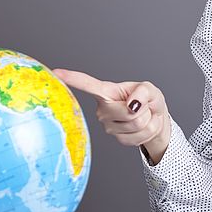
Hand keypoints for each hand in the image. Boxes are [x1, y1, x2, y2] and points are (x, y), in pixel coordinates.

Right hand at [52, 68, 171, 163]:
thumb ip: (143, 92)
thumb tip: (132, 104)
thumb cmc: (147, 100)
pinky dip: (148, 131)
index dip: (72, 78)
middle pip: (128, 111)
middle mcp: (102, 109)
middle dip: (143, 109)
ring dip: (147, 120)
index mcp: (107, 91)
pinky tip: (143, 126)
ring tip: (142, 115)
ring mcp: (108, 125)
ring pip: (136, 124)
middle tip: (142, 106)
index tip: (56, 73)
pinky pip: (139, 137)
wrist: (155, 118)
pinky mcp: (117, 139)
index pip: (88, 85)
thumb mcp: (149, 89)